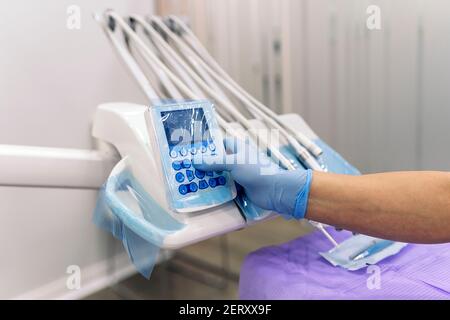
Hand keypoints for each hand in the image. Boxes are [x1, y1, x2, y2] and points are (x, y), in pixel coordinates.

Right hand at [193, 137, 312, 218]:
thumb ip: (214, 162)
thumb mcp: (233, 162)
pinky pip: (224, 187)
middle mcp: (237, 159)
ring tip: (191, 180)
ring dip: (209, 178)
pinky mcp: (239, 187)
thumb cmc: (256, 170)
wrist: (275, 190)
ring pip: (220, 174)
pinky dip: (216, 189)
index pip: (219, 143)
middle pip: (217, 160)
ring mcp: (239, 174)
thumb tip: (195, 161)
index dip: (207, 146)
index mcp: (238, 148)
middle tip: (187, 168)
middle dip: (204, 165)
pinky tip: (203, 192)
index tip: (192, 151)